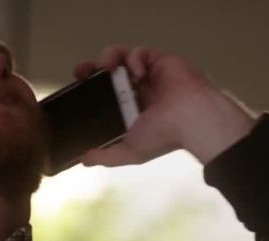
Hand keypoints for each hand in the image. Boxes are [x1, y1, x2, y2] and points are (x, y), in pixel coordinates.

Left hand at [72, 45, 257, 165]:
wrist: (192, 120)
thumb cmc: (164, 137)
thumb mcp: (130, 151)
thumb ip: (106, 155)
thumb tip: (83, 160)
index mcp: (131, 110)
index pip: (104, 94)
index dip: (88, 87)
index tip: (76, 86)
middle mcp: (139, 91)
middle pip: (108, 72)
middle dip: (92, 68)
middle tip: (82, 71)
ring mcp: (150, 75)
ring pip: (122, 57)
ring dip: (110, 57)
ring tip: (108, 66)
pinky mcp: (161, 61)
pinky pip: (142, 52)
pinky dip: (135, 58)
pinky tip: (137, 72)